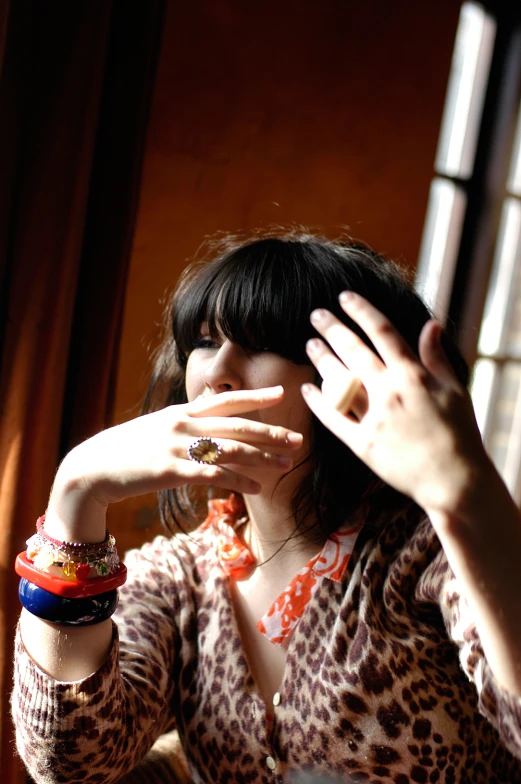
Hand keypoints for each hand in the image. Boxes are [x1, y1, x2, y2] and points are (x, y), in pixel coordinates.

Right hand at [47, 386, 302, 539]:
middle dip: (271, 432)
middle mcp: (183, 424)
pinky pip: (214, 474)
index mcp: (182, 411)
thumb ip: (186, 425)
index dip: (256, 395)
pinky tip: (257, 487)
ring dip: (263, 458)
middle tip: (298, 439)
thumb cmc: (129, 449)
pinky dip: (240, 480)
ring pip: (231, 449)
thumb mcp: (158, 428)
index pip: (226, 399)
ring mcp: (177, 447)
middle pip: (237, 426)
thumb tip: (212, 429)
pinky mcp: (171, 471)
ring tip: (286, 465)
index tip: (282, 392)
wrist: (94, 467)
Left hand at [301, 292, 488, 516]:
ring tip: (310, 344)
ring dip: (322, 360)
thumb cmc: (459, 433)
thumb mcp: (455, 390)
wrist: (453, 480)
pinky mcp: (362, 445)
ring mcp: (373, 418)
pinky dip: (319, 403)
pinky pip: (334, 420)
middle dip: (332, 329)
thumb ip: (436, 357)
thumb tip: (431, 323)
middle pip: (354, 351)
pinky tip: (308, 389)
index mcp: (413, 375)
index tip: (345, 297)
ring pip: (339, 381)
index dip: (361, 311)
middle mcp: (389, 392)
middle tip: (315, 314)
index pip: (382, 332)